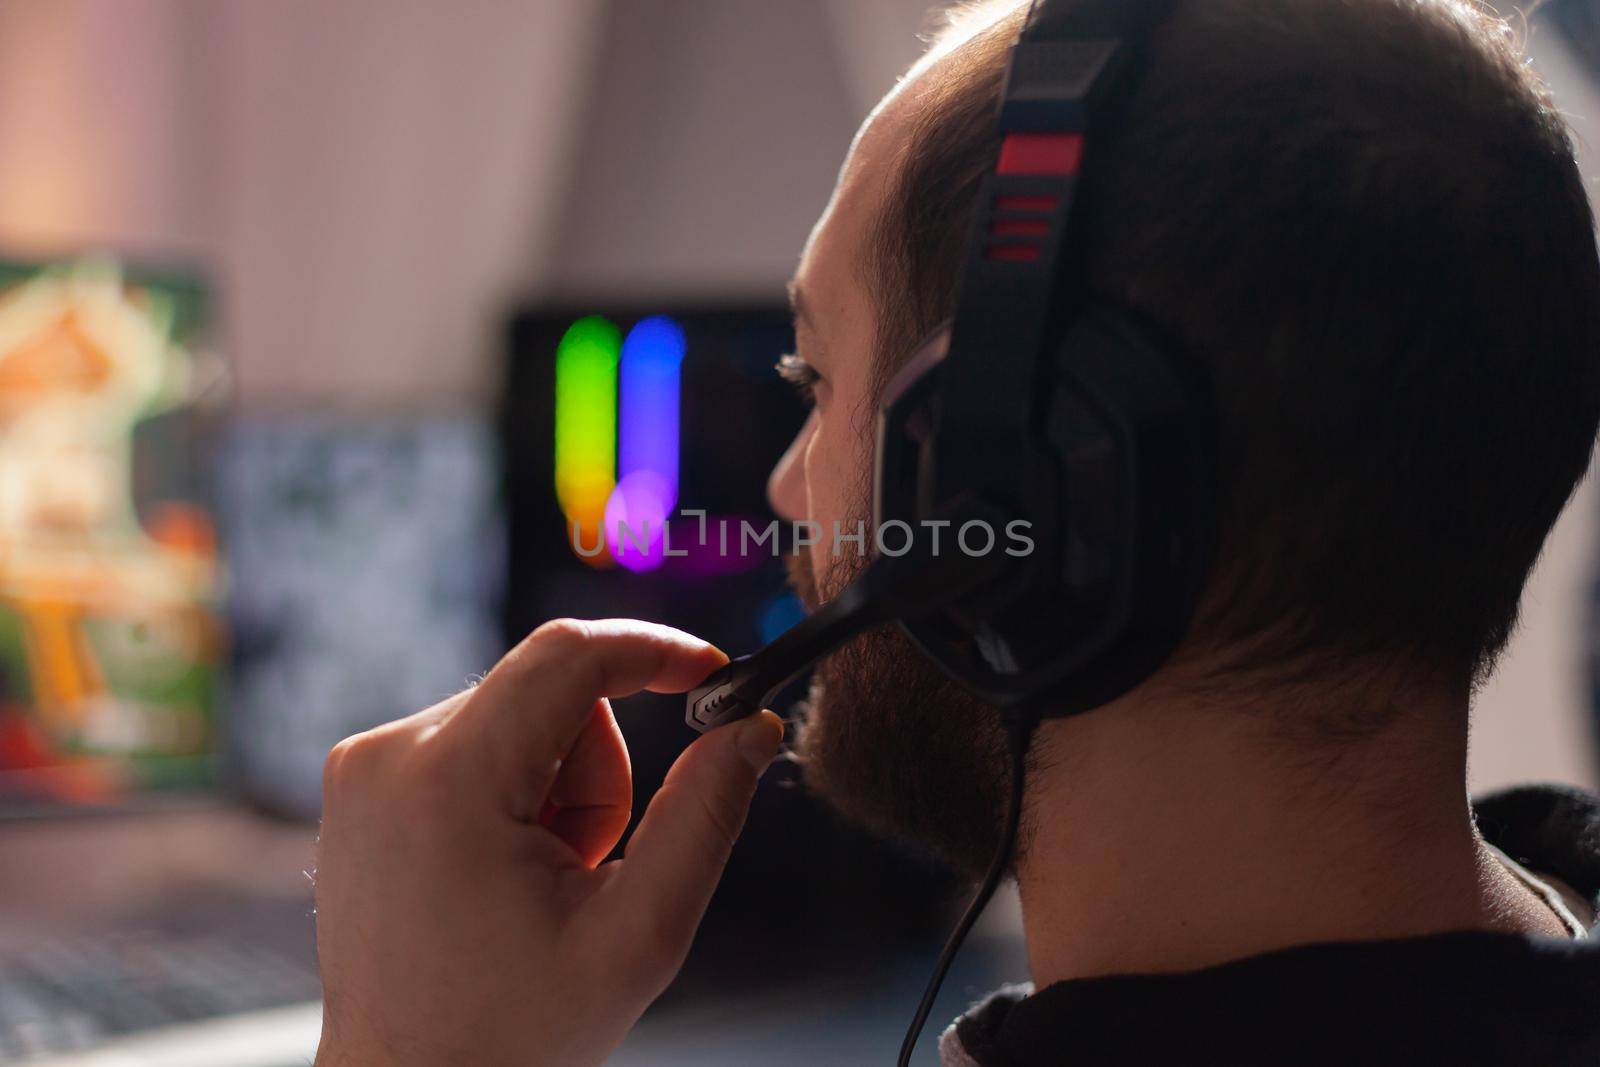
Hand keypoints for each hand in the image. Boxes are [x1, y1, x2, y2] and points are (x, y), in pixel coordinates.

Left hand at [313, 618, 784, 1066]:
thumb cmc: (511, 1036)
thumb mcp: (637, 935)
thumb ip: (704, 816)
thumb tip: (753, 727)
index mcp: (449, 782)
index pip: (568, 655)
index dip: (655, 650)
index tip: (712, 677)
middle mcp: (388, 755)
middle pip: (550, 691)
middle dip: (598, 771)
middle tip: (585, 868)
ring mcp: (363, 767)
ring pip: (519, 715)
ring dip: (558, 786)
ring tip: (538, 883)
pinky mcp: (361, 781)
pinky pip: (475, 738)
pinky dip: (513, 789)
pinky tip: (500, 871)